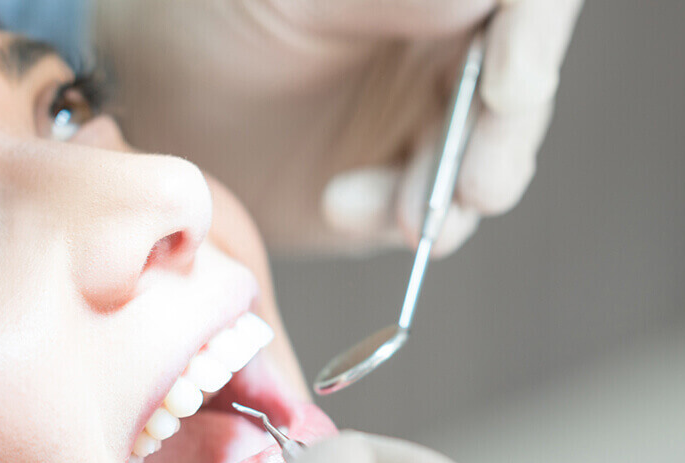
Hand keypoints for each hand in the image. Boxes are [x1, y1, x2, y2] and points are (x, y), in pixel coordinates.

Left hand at [94, 0, 582, 256]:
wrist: (149, 105)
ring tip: (400, 215)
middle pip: (524, 78)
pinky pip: (445, 207)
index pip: (526, 4)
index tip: (507, 88)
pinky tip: (353, 209)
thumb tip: (476, 3)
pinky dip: (417, 219)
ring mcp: (439, 108)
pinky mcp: (411, 178)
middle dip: (501, 138)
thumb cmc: (205, 16)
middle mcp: (455, 35)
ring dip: (456, 190)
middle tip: (471, 188)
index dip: (535, 40)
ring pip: (494, 151)